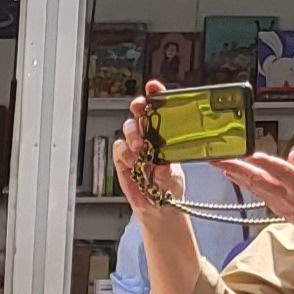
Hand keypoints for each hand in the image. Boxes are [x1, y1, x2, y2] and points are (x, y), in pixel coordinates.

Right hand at [114, 84, 177, 213]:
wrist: (158, 207)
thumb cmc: (170, 186)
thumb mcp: (175, 176)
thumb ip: (168, 171)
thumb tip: (162, 164)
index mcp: (164, 133)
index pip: (158, 108)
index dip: (155, 94)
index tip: (153, 87)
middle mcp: (148, 137)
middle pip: (138, 113)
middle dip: (138, 108)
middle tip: (140, 111)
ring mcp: (134, 148)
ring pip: (127, 130)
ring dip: (132, 136)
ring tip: (139, 149)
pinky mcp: (122, 160)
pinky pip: (118, 150)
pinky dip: (124, 154)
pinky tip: (132, 162)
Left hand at [214, 147, 293, 251]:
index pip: (279, 170)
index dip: (262, 161)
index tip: (248, 153)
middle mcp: (290, 198)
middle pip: (257, 180)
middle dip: (236, 168)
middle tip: (217, 159)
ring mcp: (284, 207)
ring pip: (256, 188)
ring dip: (237, 176)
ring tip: (222, 165)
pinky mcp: (282, 212)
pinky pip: (262, 195)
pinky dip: (249, 185)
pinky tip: (242, 179)